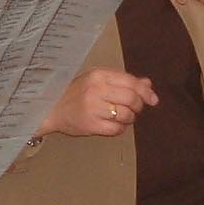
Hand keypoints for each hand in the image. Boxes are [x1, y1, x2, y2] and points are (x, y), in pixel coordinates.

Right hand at [41, 67, 159, 137]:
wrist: (50, 107)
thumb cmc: (76, 92)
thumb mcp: (98, 80)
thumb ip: (122, 81)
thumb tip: (148, 84)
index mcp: (99, 75)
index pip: (131, 82)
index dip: (146, 92)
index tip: (153, 99)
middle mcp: (96, 89)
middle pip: (131, 99)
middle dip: (138, 106)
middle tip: (135, 109)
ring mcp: (93, 108)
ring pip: (126, 115)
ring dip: (129, 118)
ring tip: (122, 117)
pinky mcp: (90, 125)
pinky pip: (116, 129)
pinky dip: (120, 129)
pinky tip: (114, 125)